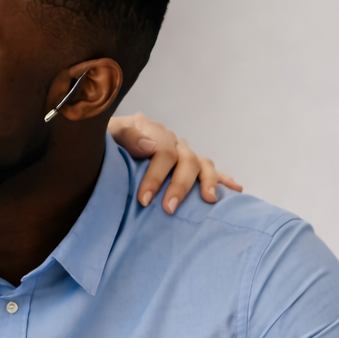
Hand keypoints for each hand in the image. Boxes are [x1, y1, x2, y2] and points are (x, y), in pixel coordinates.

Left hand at [108, 112, 241, 212]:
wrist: (101, 147)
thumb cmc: (102, 145)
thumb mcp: (105, 135)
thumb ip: (125, 136)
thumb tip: (151, 145)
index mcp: (149, 129)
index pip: (162, 150)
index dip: (156, 176)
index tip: (145, 200)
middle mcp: (170, 140)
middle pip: (185, 159)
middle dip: (179, 185)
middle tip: (169, 208)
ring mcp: (181, 153)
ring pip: (202, 164)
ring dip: (208, 182)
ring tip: (209, 200)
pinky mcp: (187, 166)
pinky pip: (209, 171)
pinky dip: (223, 180)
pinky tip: (236, 190)